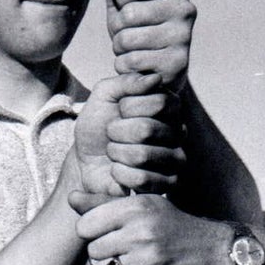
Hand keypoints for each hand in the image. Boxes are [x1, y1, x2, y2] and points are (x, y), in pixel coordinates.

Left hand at [70, 191, 233, 264]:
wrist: (214, 252)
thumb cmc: (172, 226)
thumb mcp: (143, 206)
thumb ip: (103, 204)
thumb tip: (70, 198)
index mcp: (136, 208)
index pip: (85, 225)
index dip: (91, 233)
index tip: (106, 234)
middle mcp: (141, 231)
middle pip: (93, 251)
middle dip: (104, 254)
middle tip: (123, 252)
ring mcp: (148, 259)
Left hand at [73, 73, 183, 194]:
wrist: (86, 160)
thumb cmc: (98, 125)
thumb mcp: (105, 94)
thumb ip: (127, 81)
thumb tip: (155, 79)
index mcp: (169, 107)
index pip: (159, 102)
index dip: (128, 107)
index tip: (119, 110)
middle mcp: (178, 131)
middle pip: (147, 129)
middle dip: (117, 132)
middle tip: (113, 134)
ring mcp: (175, 159)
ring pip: (141, 155)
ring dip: (116, 152)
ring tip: (115, 152)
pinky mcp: (168, 184)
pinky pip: (140, 179)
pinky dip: (119, 174)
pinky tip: (118, 171)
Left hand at [104, 0, 194, 90]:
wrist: (156, 67)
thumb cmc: (138, 27)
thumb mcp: (124, 0)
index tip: (128, 6)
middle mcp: (185, 10)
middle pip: (130, 13)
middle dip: (117, 26)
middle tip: (127, 32)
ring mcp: (183, 38)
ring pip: (127, 39)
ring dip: (119, 47)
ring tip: (130, 48)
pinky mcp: (176, 65)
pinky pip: (132, 62)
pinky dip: (124, 64)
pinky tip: (136, 64)